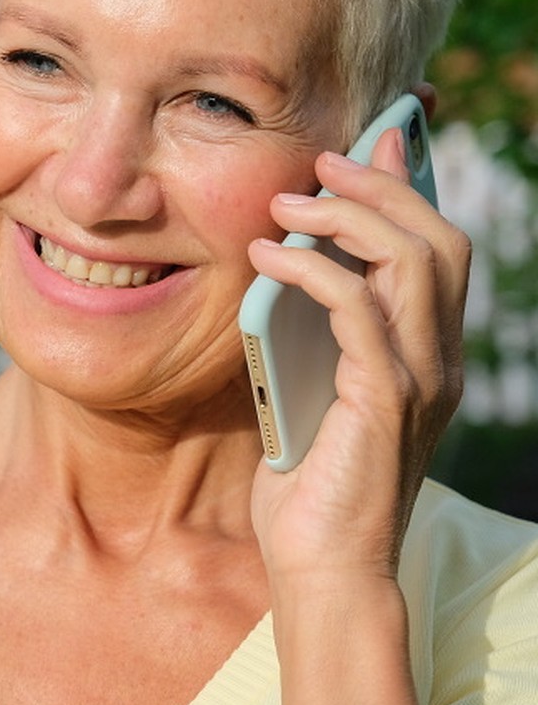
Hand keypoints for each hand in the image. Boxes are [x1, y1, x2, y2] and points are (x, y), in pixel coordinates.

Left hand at [246, 126, 470, 587]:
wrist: (321, 566)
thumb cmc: (309, 478)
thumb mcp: (312, 386)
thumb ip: (316, 331)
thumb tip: (288, 263)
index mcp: (426, 352)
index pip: (439, 248)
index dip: (413, 186)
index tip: (377, 138)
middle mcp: (437, 359)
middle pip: (436, 239)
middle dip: (382, 185)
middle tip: (321, 162)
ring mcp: (419, 380)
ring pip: (410, 262)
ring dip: (347, 217)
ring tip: (286, 203)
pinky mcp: (385, 401)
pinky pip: (356, 310)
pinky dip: (311, 270)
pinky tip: (265, 257)